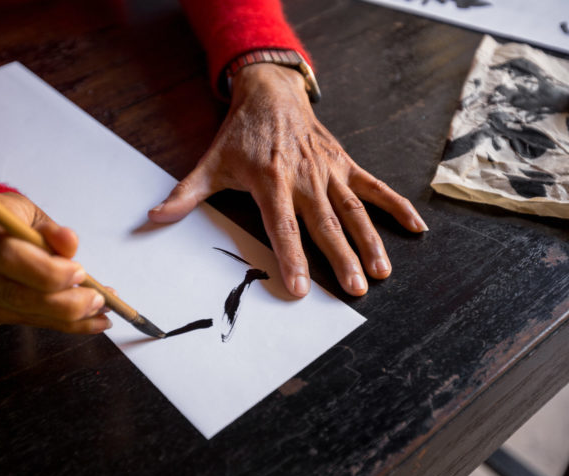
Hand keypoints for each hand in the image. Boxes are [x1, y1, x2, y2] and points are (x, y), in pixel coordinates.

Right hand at [0, 192, 111, 332]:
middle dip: (64, 303)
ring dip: (67, 318)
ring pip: (19, 313)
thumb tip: (70, 243)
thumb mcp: (29, 211)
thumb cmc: (5, 216)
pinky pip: (20, 321)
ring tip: (99, 311)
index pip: (9, 255)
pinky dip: (56, 323)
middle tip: (99, 300)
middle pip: (14, 293)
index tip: (81, 272)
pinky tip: (84, 320)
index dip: (48, 271)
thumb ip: (50, 230)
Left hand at [149, 63, 426, 296]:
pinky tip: (416, 228)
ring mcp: (328, 171)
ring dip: (370, 240)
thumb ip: (185, 194)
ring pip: (354, 210)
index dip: (292, 259)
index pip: (283, 227)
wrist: (270, 92)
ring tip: (382, 271)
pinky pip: (375, 186)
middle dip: (341, 258)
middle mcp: (304, 178)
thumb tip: (153, 218)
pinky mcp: (344, 164)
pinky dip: (396, 206)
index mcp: (270, 182)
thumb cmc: (240, 134)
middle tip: (355, 290)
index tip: (300, 289)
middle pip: (325, 224)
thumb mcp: (210, 163)